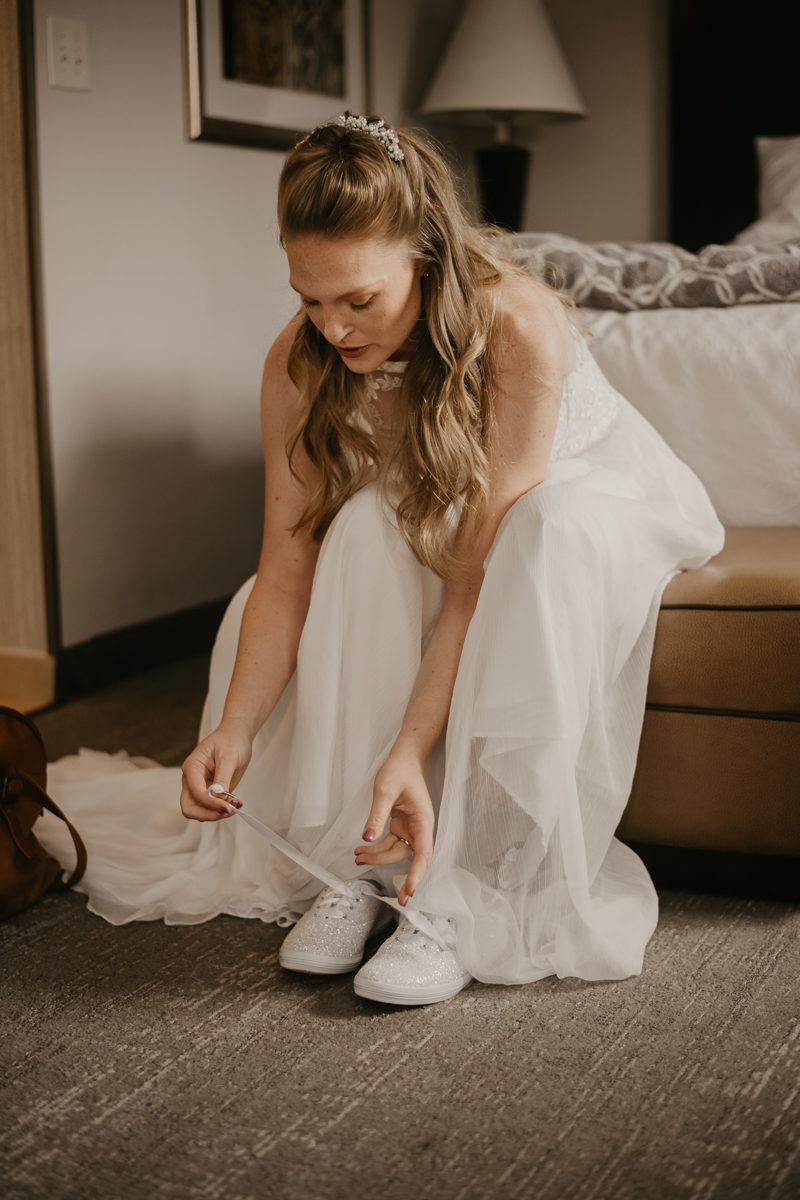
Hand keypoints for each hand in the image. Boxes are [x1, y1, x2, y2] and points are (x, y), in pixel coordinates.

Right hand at [179, 718, 252, 821]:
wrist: (237, 735)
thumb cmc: (231, 740)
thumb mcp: (228, 758)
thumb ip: (222, 779)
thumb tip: (218, 798)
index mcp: (192, 768)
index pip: (195, 793)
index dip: (210, 803)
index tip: (227, 807)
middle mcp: (192, 780)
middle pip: (189, 807)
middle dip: (207, 814)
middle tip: (227, 811)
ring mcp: (200, 787)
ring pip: (199, 810)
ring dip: (215, 814)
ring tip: (235, 806)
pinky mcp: (210, 791)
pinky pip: (210, 807)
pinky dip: (221, 810)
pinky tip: (234, 804)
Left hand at [354, 746, 434, 906]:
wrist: (404, 759)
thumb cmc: (399, 770)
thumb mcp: (385, 790)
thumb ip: (376, 816)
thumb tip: (367, 839)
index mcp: (423, 821)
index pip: (422, 855)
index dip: (416, 876)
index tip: (408, 894)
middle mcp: (420, 828)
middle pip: (405, 856)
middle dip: (388, 866)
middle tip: (369, 871)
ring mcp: (411, 828)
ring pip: (396, 851)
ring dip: (377, 857)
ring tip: (357, 856)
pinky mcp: (401, 826)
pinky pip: (390, 843)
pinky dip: (376, 848)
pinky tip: (362, 848)